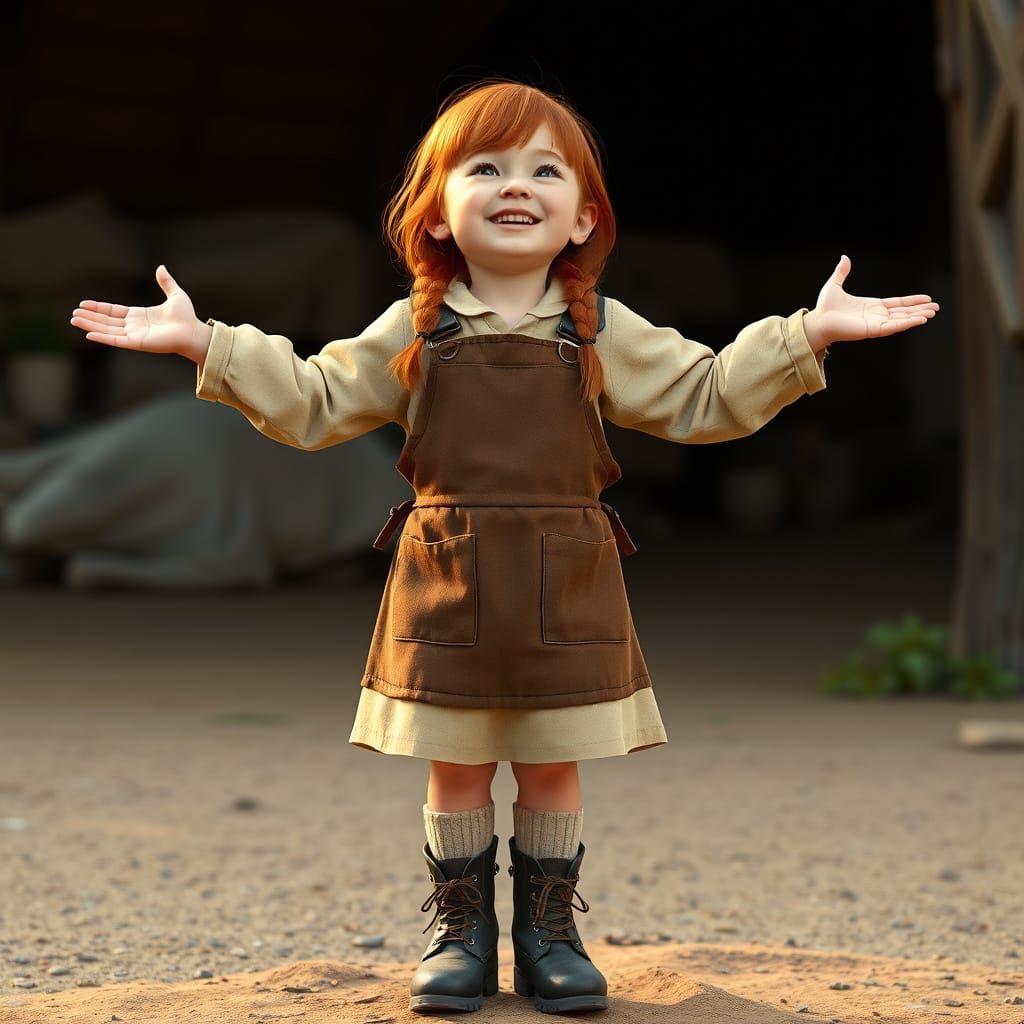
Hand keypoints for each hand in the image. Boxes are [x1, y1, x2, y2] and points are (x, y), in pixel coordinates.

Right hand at [70, 265, 205, 359]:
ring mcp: (135, 335)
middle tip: (73, 314)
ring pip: (107, 330)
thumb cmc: (187, 317)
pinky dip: (102, 337)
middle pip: (107, 321)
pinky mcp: (138, 343)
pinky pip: (116, 340)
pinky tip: (89, 333)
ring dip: (91, 325)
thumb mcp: (175, 294)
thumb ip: (166, 282)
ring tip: (74, 320)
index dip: (99, 308)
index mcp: (140, 315)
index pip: (114, 311)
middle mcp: (135, 326)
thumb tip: (160, 267)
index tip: (83, 304)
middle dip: (90, 317)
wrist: (194, 332)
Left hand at [806, 255, 939, 348]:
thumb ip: (842, 272)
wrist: (818, 321)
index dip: (912, 301)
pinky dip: (907, 323)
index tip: (927, 299)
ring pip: (901, 320)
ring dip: (917, 317)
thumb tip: (844, 257)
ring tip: (933, 313)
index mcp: (871, 306)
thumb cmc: (825, 307)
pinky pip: (894, 327)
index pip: (897, 303)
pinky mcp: (872, 330)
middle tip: (936, 308)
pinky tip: (920, 320)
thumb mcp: (835, 285)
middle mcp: (876, 315)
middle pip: (903, 312)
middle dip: (920, 310)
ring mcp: (875, 323)